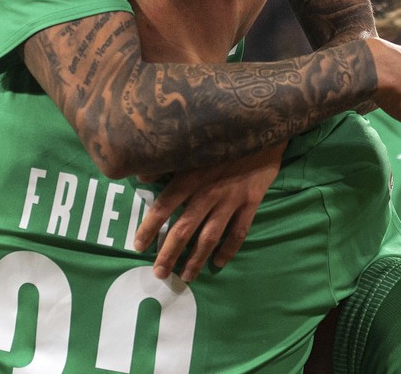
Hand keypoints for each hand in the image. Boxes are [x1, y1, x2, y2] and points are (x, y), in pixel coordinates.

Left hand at [132, 144, 285, 280]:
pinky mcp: (251, 202)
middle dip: (169, 253)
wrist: (263, 126)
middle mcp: (208, 191)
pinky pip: (238, 232)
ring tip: (186, 276)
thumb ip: (167, 162)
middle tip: (159, 273)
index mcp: (190, 176)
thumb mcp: (193, 144)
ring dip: (196, 259)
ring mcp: (231, 199)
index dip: (149, 227)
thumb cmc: (223, 135)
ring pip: (210, 236)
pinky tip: (218, 264)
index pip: (163, 206)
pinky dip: (228, 250)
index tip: (138, 245)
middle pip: (184, 228)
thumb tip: (140, 174)